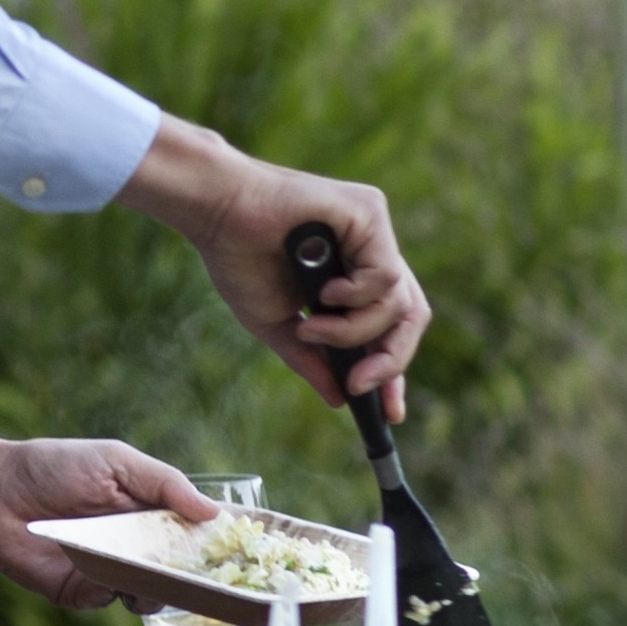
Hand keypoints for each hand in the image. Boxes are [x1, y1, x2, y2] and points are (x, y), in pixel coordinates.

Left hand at [0, 432, 219, 607]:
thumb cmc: (52, 466)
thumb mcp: (115, 461)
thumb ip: (165, 484)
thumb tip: (214, 513)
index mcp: (149, 512)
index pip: (195, 534)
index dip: (218, 545)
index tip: (243, 552)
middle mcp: (136, 547)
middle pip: (182, 573)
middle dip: (196, 576)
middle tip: (207, 573)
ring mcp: (111, 572)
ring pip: (153, 595)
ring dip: (158, 586)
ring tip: (151, 569)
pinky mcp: (83, 593)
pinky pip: (112, 601)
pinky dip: (117, 589)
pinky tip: (108, 569)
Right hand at [117, 116, 429, 420]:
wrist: (217, 214)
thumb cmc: (239, 259)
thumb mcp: (277, 325)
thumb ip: (310, 358)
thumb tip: (338, 398)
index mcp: (351, 278)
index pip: (390, 328)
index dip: (393, 369)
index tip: (388, 412)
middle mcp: (370, 253)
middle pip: (410, 318)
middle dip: (391, 361)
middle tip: (359, 384)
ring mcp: (374, 233)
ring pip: (400, 303)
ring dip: (355, 330)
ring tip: (312, 326)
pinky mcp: (371, 213)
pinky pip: (387, 275)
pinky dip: (358, 297)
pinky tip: (327, 293)